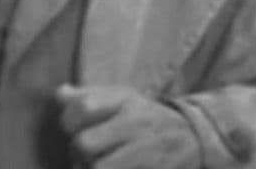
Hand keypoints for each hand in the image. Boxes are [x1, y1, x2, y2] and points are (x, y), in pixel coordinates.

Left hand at [55, 84, 199, 168]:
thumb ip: (87, 95)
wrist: (196, 137)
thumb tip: (59, 95)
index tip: (71, 129)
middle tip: (81, 156)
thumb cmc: (145, 117)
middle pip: (84, 144)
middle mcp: (137, 126)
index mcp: (125, 102)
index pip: (82, 107)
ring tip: (95, 166)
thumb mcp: (122, 97)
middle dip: (76, 153)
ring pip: (99, 168)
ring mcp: (149, 155)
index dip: (68, 121)